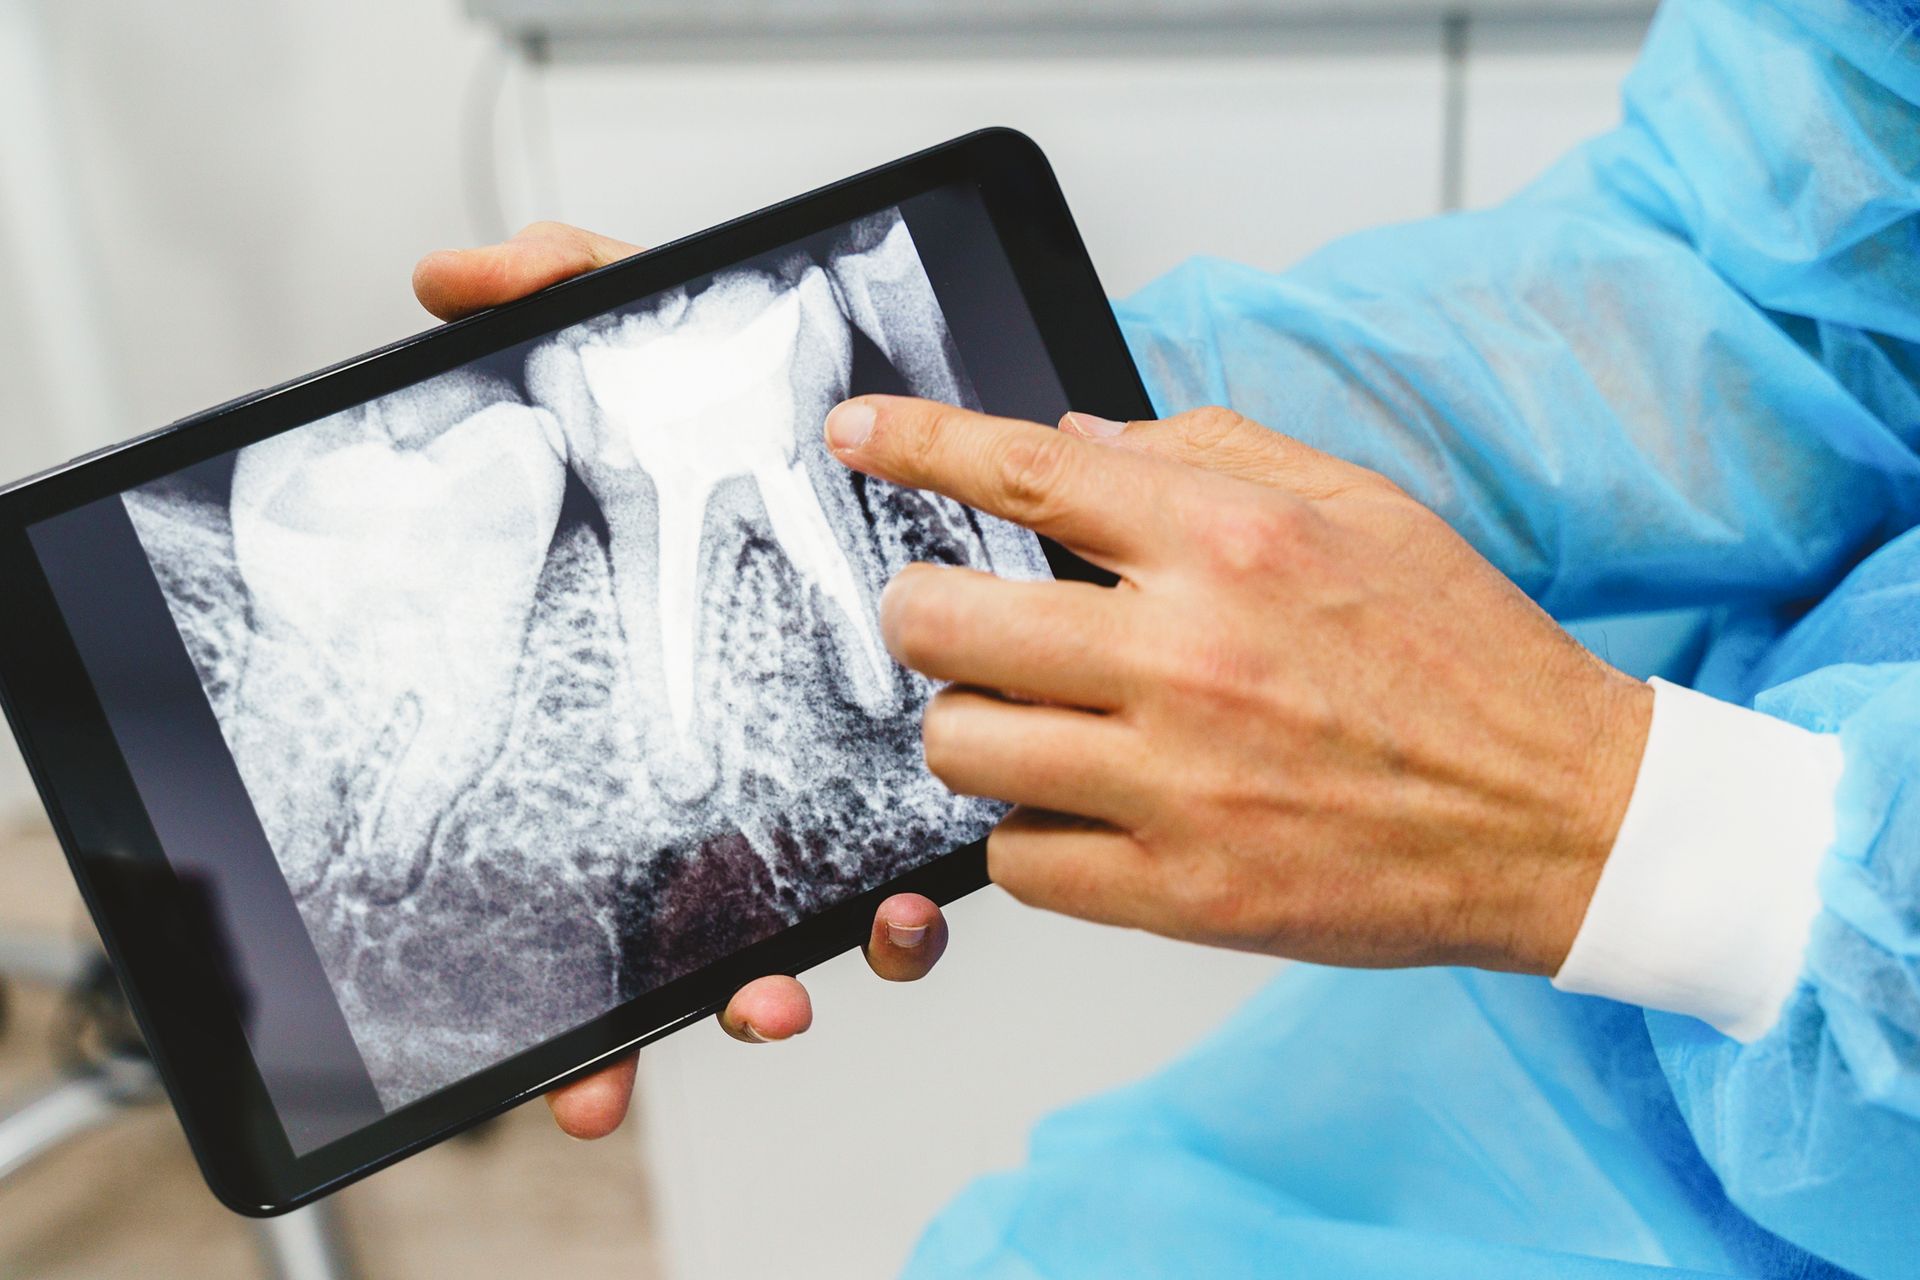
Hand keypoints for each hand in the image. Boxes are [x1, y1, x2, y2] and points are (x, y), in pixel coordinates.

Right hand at [412, 223, 950, 1138]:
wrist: (920, 394)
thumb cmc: (770, 380)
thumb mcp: (666, 325)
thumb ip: (559, 299)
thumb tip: (448, 284)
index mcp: (651, 681)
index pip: (596, 836)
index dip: (588, 975)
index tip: (580, 1072)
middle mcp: (730, 742)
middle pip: (692, 909)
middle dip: (689, 999)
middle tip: (695, 1027)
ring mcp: (821, 762)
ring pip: (799, 910)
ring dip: (788, 973)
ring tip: (786, 992)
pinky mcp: (919, 752)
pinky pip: (912, 862)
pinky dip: (897, 913)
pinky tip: (907, 913)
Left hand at [824, 397, 1652, 975]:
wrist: (1563, 814)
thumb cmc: (1464, 657)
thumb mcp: (1361, 508)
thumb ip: (1211, 454)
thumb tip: (1078, 439)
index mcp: (1232, 541)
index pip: (1026, 470)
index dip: (915, 445)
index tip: (855, 437)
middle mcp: (1191, 654)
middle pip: (948, 620)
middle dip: (920, 614)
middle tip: (944, 620)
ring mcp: (1181, 784)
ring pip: (964, 747)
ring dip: (971, 729)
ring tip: (1027, 723)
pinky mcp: (1186, 896)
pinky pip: (1020, 863)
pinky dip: (1029, 835)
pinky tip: (1081, 811)